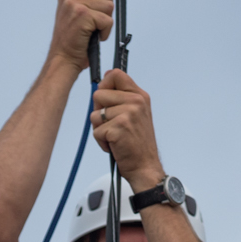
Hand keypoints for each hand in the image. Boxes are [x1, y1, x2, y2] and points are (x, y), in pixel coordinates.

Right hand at [50, 0, 112, 73]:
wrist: (64, 59)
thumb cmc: (72, 40)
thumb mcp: (74, 12)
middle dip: (107, 4)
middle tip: (96, 19)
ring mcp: (75, 4)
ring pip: (109, 4)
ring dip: (106, 20)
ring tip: (92, 29)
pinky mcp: (83, 16)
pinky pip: (108, 20)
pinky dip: (105, 31)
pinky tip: (94, 36)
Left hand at [89, 70, 162, 184]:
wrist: (145, 166)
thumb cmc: (136, 143)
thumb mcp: (136, 114)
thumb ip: (122, 97)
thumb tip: (104, 79)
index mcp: (140, 96)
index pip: (115, 74)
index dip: (104, 85)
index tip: (106, 101)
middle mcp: (136, 101)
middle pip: (98, 95)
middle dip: (99, 112)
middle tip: (113, 125)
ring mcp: (128, 114)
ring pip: (95, 115)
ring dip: (100, 129)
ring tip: (115, 137)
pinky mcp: (119, 127)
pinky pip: (96, 131)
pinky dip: (101, 142)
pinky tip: (115, 146)